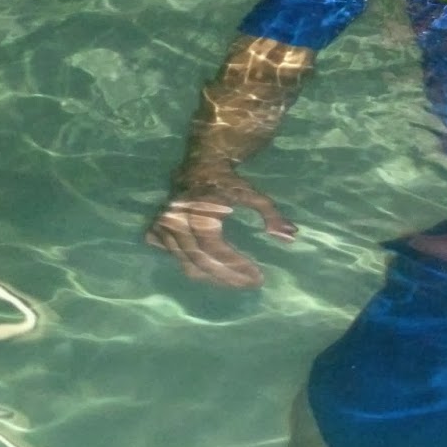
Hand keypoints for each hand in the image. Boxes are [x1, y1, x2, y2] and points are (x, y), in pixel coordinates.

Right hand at [144, 172, 296, 288]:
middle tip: (249, 283)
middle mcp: (176, 222)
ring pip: (187, 264)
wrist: (201, 163)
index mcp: (199, 211)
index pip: (215, 249)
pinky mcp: (155, 231)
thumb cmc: (229, 180)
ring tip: (235, 280)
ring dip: (212, 276)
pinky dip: (191, 265)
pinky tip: (211, 268)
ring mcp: (162, 228)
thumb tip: (291, 235)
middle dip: (226, 277)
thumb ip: (271, 214)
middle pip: (200, 262)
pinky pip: (173, 258)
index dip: (235, 266)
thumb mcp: (253, 195)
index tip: (257, 277)